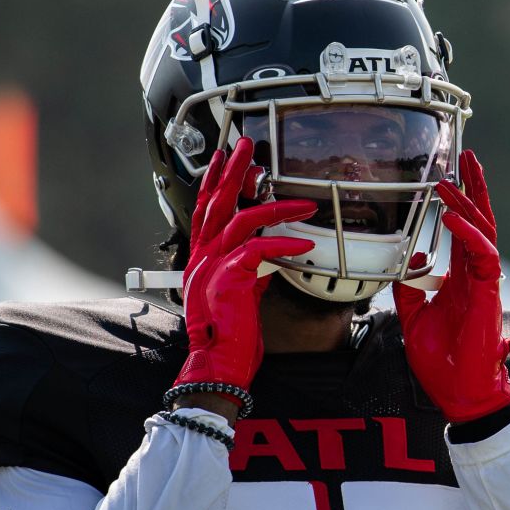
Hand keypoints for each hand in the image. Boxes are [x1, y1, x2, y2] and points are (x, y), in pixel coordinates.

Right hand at [172, 137, 316, 408]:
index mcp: (202, 258)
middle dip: (233, 170)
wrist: (217, 365)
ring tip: (306, 201)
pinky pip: (259, 249)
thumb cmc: (230, 335)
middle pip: (216, 202)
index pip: (205, 209)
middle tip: (246, 145)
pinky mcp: (228, 278)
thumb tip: (269, 256)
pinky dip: (286, 244)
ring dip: (276, 206)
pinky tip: (307, 243)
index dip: (214, 180)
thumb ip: (249, 269)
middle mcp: (202, 257)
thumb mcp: (240, 293)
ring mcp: (211, 266)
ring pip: (242, 219)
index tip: (223, 156)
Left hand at [392, 150, 509, 422]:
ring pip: (483, 231)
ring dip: (467, 202)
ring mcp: (485, 283)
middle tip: (466, 155)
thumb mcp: (412, 316)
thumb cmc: (442, 361)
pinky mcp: (488, 293)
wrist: (459, 393)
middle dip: (474, 187)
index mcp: (463, 279)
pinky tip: (453, 216)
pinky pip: (483, 254)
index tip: (452, 174)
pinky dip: (468, 233)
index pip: (466, 230)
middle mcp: (477, 276)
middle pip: (481, 220)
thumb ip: (409, 287)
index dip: (462, 200)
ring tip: (450, 179)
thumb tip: (410, 260)